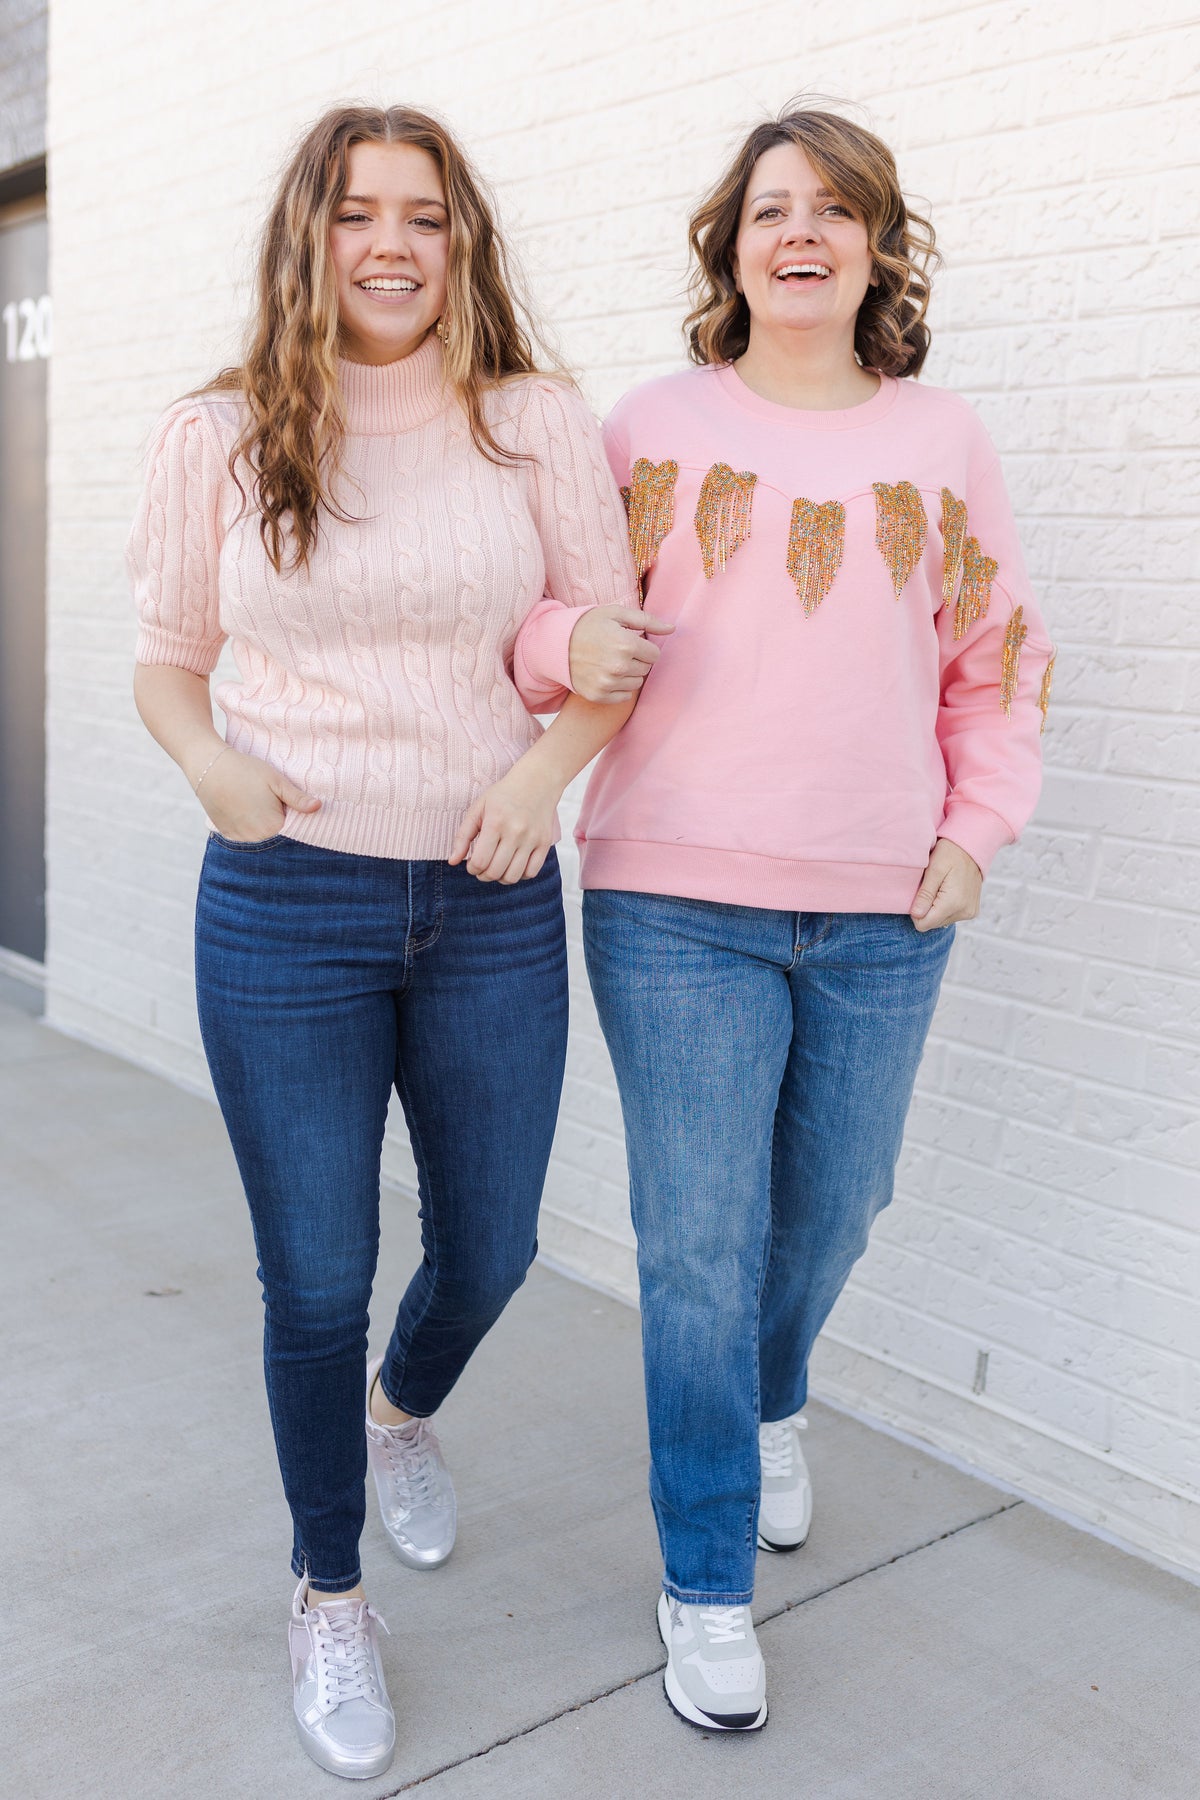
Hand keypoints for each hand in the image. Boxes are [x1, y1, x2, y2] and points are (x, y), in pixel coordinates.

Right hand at [195, 746, 319, 841]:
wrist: (209, 767)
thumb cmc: (246, 770)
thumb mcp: (276, 781)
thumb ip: (297, 798)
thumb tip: (318, 807)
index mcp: (273, 826)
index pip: (292, 827)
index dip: (289, 813)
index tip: (282, 800)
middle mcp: (256, 838)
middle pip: (275, 833)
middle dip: (275, 819)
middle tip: (264, 797)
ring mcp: (240, 837)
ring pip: (259, 834)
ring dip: (260, 824)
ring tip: (251, 800)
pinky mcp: (227, 834)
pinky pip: (243, 834)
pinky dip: (245, 825)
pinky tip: (240, 807)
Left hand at [449, 766, 558, 882]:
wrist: (537, 781)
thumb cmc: (504, 794)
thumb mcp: (478, 808)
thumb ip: (462, 836)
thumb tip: (453, 862)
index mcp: (495, 822)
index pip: (480, 862)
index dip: (472, 868)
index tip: (472, 864)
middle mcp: (515, 832)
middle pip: (495, 872)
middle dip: (483, 875)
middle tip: (482, 868)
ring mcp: (532, 839)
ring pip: (513, 877)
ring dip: (500, 878)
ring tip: (497, 868)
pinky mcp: (544, 843)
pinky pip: (531, 872)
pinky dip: (519, 875)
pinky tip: (513, 864)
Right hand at [567, 605, 674, 702]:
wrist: (556, 644)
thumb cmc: (588, 625)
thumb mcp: (616, 614)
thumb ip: (647, 621)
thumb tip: (672, 629)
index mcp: (626, 645)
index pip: (654, 655)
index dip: (645, 648)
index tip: (631, 642)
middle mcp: (618, 667)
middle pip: (646, 670)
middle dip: (637, 660)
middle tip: (618, 651)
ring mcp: (607, 684)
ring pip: (636, 684)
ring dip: (628, 674)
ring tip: (611, 662)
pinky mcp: (598, 696)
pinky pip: (623, 696)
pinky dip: (618, 687)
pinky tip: (605, 674)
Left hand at [910, 838, 981, 930]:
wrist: (971, 849)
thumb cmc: (950, 854)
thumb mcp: (934, 870)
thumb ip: (925, 894)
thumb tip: (916, 915)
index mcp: (954, 903)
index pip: (924, 924)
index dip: (916, 912)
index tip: (919, 895)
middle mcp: (964, 912)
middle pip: (932, 923)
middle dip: (926, 908)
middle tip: (930, 888)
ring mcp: (970, 912)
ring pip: (940, 921)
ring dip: (935, 907)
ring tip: (940, 888)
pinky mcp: (971, 911)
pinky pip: (950, 916)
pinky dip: (944, 907)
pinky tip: (947, 891)